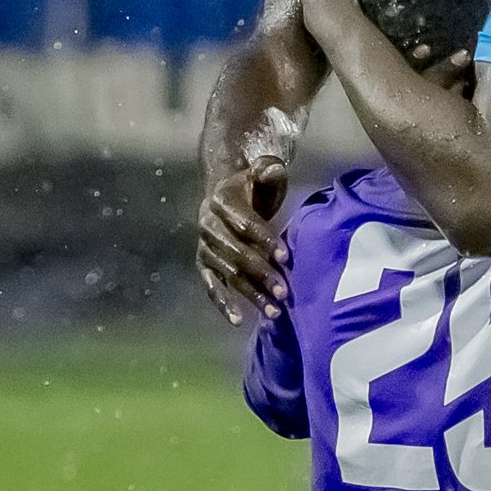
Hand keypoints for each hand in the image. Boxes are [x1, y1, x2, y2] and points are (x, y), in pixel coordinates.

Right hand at [197, 150, 291, 323]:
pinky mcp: (204, 264)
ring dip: (251, 293)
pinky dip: (223, 304)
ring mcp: (205, 247)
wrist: (226, 194)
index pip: (243, 223)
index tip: (285, 256)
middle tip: (285, 291)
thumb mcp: (261, 173)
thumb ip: (268, 171)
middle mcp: (207, 225)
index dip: (264, 239)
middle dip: (261, 273)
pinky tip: (238, 320)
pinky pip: (212, 286)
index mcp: (221, 201)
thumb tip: (271, 170)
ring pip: (229, 274)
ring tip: (275, 311)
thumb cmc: (252, 186)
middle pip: (236, 253)